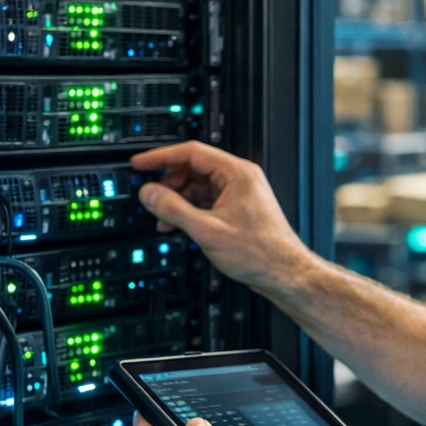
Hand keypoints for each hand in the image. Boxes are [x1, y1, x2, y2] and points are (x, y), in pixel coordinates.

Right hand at [131, 142, 311, 291]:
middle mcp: (239, 179)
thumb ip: (174, 209)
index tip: (141, 163)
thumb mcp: (207, 230)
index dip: (162, 157)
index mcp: (237, 173)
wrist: (284, 273)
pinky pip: (206, 201)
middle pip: (193, 169)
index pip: (191, 152)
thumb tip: (150, 194)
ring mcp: (238, 194)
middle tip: (150, 198)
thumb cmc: (261, 252)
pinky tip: (178, 225)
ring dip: (177, 201)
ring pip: (198, 187)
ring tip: (162, 219)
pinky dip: (189, 211)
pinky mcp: (236, 210)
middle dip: (168, 184)